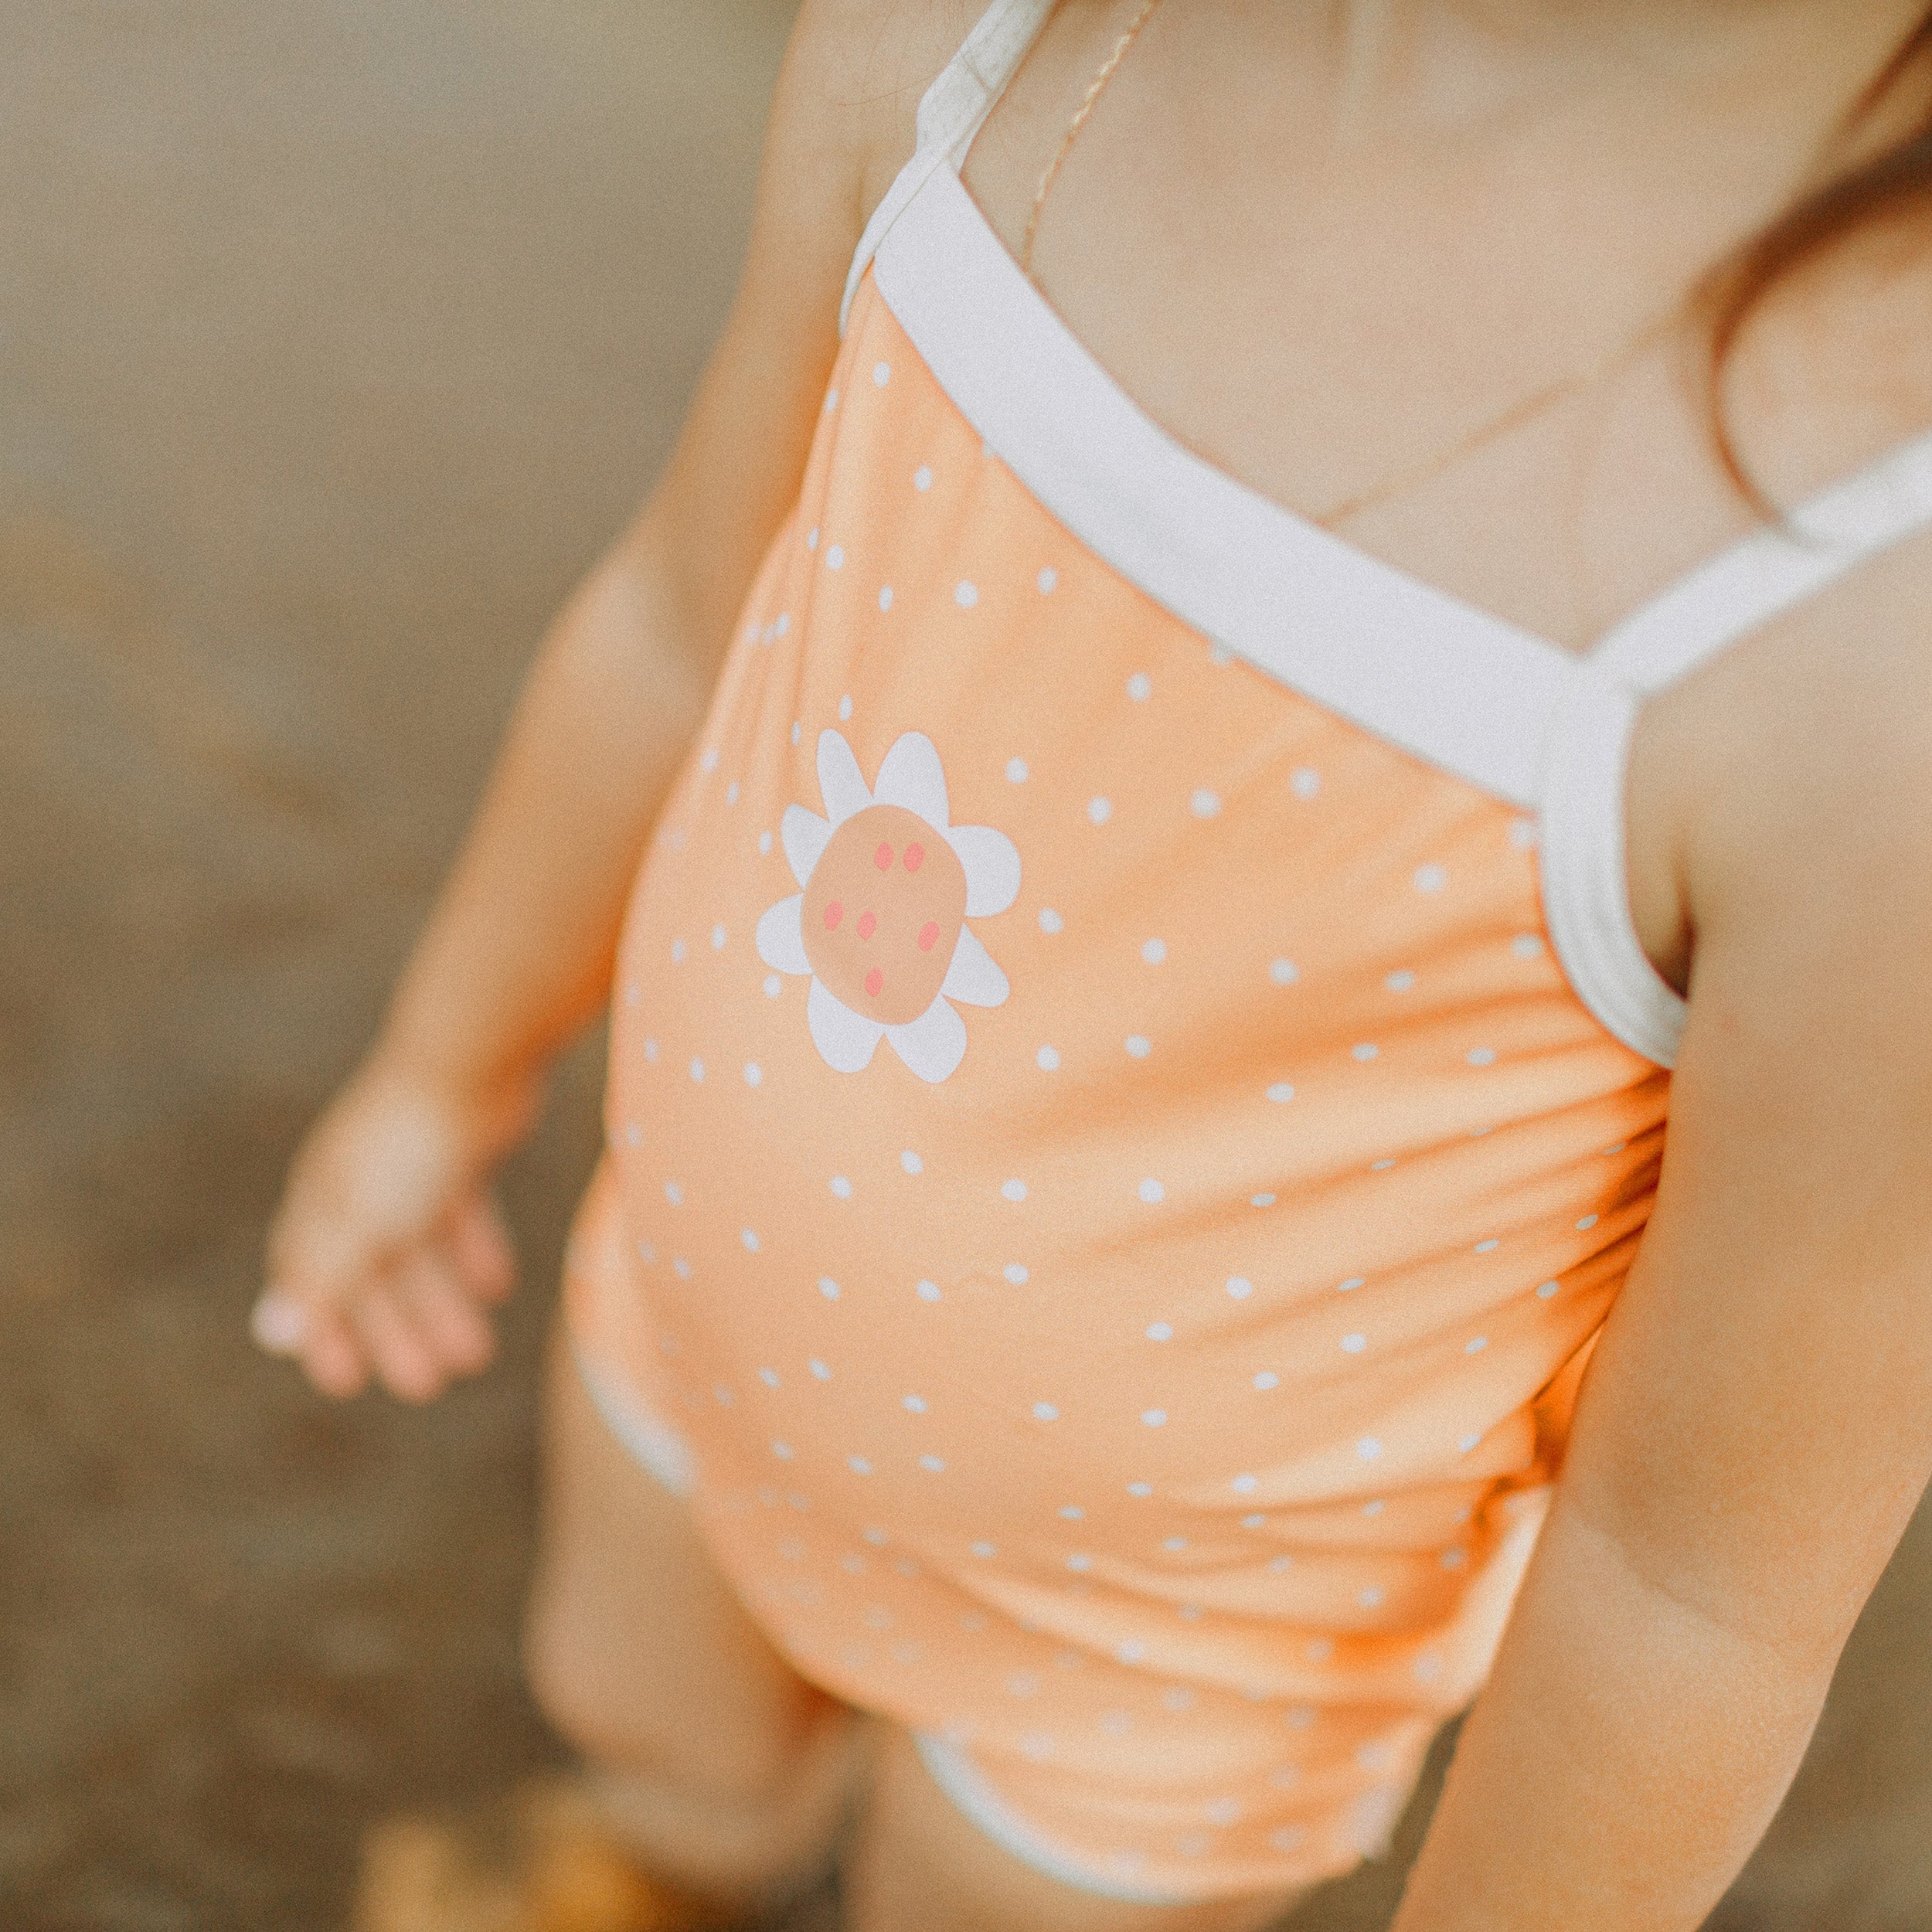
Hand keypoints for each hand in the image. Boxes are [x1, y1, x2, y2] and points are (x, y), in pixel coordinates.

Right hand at [253, 1051, 541, 1400]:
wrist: (474, 1057)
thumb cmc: (411, 1145)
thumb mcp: (363, 1223)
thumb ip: (324, 1281)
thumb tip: (273, 1336)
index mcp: (323, 1199)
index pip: (310, 1280)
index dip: (324, 1331)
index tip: (344, 1383)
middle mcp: (360, 1182)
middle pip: (374, 1274)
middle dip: (398, 1331)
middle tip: (429, 1384)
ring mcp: (411, 1165)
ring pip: (422, 1251)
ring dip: (443, 1302)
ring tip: (476, 1354)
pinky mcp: (460, 1148)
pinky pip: (461, 1213)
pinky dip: (475, 1251)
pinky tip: (499, 1287)